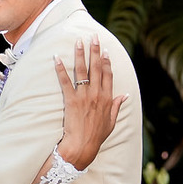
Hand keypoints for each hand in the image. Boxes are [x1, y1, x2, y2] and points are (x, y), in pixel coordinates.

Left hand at [56, 38, 125, 169]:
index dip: (106, 61)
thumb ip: (117, 106)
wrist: (82, 146)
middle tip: (93, 37)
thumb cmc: (97, 136)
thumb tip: (125, 96)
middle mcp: (97, 94)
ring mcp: (84, 97)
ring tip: (78, 41)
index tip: (104, 50)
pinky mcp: (71, 101)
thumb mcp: (111, 122)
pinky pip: (65, 82)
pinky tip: (56, 58)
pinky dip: (60, 69)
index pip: (108, 74)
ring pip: (82, 71)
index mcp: (108, 98)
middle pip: (96, 68)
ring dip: (80, 54)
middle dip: (94, 50)